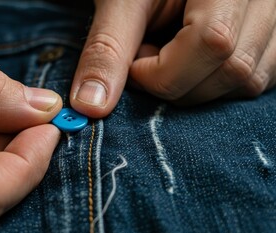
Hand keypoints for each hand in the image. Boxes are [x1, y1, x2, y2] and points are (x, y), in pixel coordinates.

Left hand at [70, 0, 275, 116]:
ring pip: (249, 80)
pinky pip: (257, 77)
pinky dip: (216, 83)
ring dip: (197, 87)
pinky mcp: (272, 38)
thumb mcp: (121, 3)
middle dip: (177, 84)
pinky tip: (192, 65)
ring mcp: (275, 19)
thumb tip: (91, 106)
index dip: (163, 72)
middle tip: (147, 61)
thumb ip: (108, 49)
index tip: (132, 66)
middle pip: (234, 68)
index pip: (212, 43)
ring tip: (169, 57)